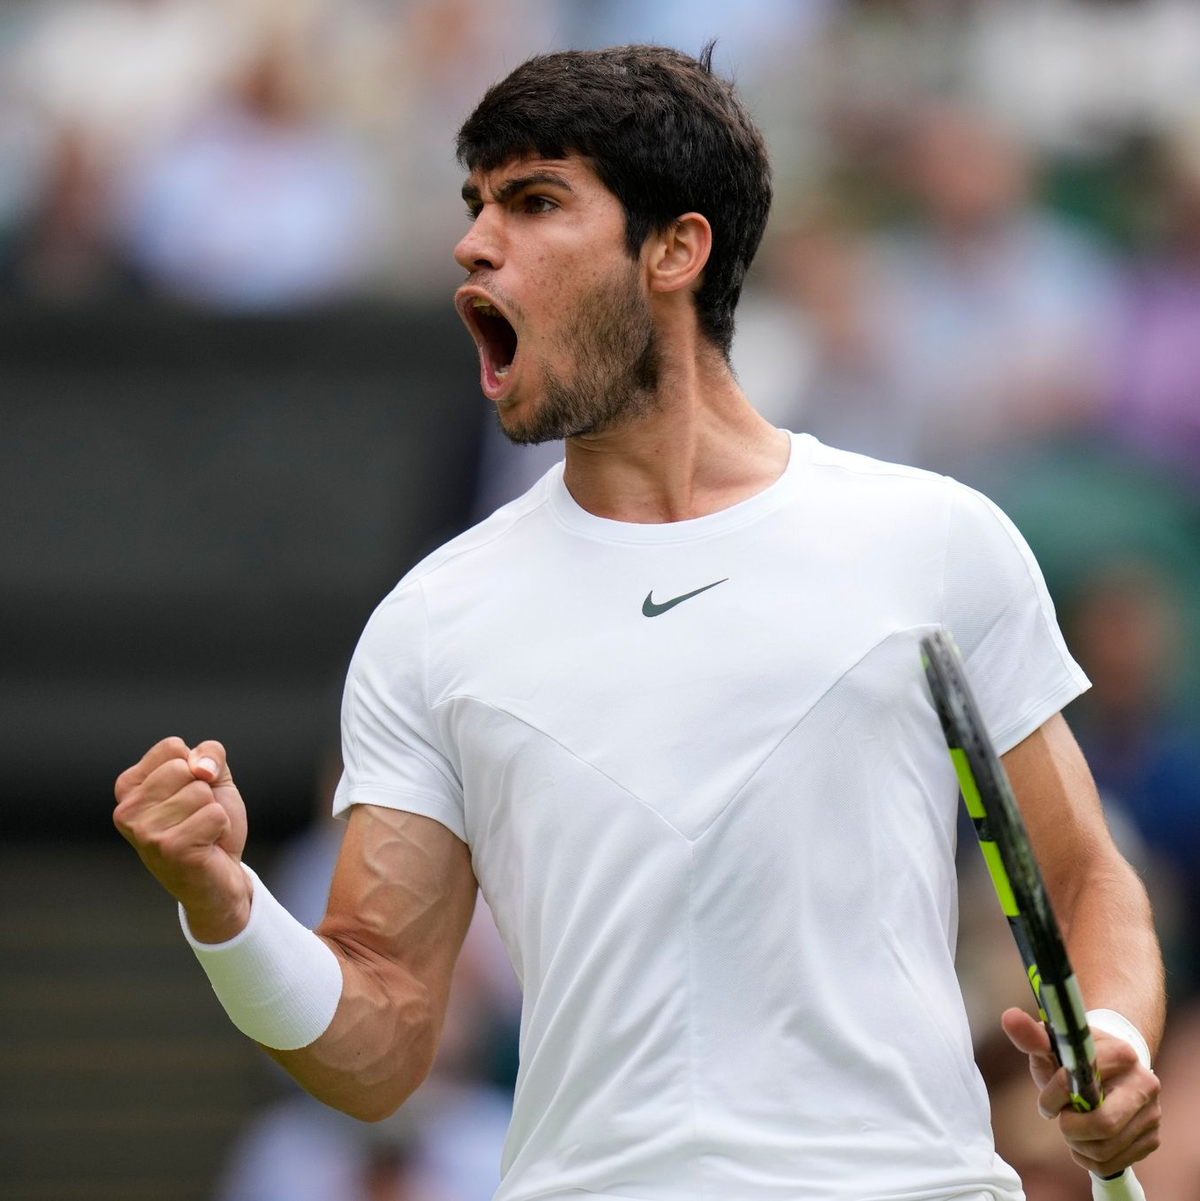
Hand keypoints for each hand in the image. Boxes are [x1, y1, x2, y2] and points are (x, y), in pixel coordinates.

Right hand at [113, 736, 251, 941]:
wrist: (220, 878)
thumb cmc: (209, 824)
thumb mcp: (212, 778)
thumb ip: (209, 754)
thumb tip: (200, 768)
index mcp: (128, 788)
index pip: (172, 747)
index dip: (196, 766)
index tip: (189, 794)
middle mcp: (126, 811)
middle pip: (184, 768)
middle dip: (204, 790)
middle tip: (196, 818)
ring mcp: (145, 833)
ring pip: (200, 792)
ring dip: (212, 811)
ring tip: (201, 833)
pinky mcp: (169, 850)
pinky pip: (213, 815)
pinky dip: (220, 828)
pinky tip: (206, 846)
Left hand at [1002, 1006, 1161, 1177]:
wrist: (1110, 1068)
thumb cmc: (1074, 1057)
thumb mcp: (1052, 1044)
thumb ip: (1031, 1035)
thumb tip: (1009, 1017)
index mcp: (1121, 1053)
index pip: (1083, 1085)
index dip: (1055, 1097)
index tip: (1046, 1102)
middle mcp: (1145, 1084)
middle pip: (1104, 1124)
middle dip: (1070, 1127)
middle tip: (1061, 1118)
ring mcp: (1152, 1114)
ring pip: (1106, 1148)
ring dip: (1077, 1144)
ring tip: (1072, 1127)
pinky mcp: (1152, 1139)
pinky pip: (1114, 1163)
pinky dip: (1090, 1158)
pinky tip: (1084, 1141)